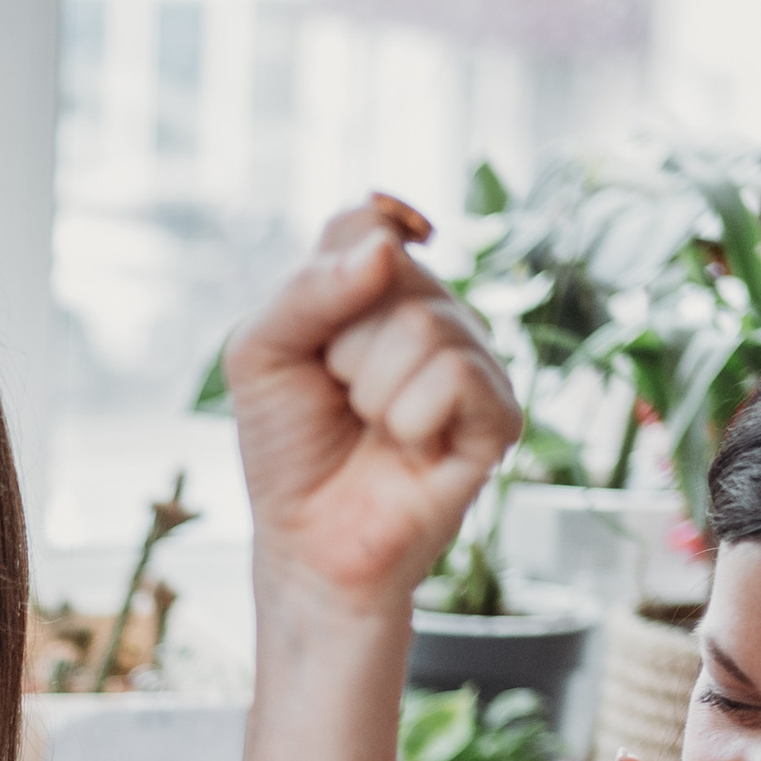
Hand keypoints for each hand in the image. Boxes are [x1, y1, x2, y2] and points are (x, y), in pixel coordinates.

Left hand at [227, 199, 519, 622]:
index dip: (346, 255)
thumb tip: (387, 248)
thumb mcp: (261, 353)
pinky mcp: (498, 416)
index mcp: (379, 290)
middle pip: (393, 271)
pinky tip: (407, 446)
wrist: (308, 540)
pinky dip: (410, 417)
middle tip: (339, 396)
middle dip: (341, 344)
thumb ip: (306, 289)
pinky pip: (457, 375)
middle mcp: (434, 314)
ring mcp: (473, 362)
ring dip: (371, 387)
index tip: (328, 308)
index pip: (370, 220)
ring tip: (370, 425)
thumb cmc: (287, 446)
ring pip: (426, 324)